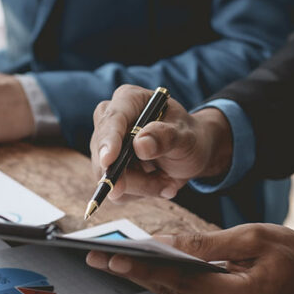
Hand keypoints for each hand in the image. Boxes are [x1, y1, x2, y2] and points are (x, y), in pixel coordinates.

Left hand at [85, 225, 293, 293]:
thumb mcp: (255, 238)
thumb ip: (208, 244)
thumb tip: (166, 242)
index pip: (176, 280)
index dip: (140, 267)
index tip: (109, 258)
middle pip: (168, 292)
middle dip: (131, 272)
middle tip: (94, 257)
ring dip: (145, 279)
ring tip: (110, 261)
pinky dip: (167, 285)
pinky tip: (145, 270)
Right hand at [89, 84, 234, 200]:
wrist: (188, 153)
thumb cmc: (187, 138)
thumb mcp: (186, 136)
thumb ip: (166, 137)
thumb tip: (140, 144)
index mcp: (128, 100)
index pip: (112, 120)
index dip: (109, 141)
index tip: (109, 161)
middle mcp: (109, 121)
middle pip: (105, 152)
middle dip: (133, 176)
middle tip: (167, 185)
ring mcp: (104, 146)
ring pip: (110, 177)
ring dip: (143, 186)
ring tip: (168, 180)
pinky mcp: (106, 169)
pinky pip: (116, 191)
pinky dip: (140, 192)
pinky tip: (157, 183)